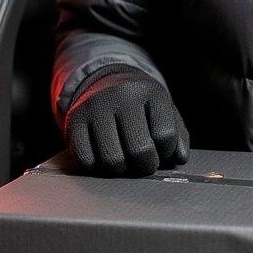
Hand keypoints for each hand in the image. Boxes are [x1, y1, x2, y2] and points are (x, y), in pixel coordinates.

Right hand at [64, 69, 189, 176]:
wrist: (104, 82)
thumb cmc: (140, 104)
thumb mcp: (164, 110)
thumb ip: (177, 134)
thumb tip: (179, 158)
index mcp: (150, 92)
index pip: (166, 136)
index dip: (166, 151)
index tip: (161, 149)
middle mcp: (121, 96)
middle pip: (140, 151)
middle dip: (145, 166)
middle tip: (143, 163)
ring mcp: (95, 108)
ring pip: (113, 160)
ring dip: (122, 170)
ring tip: (125, 160)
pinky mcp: (73, 122)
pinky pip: (86, 161)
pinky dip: (98, 168)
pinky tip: (104, 158)